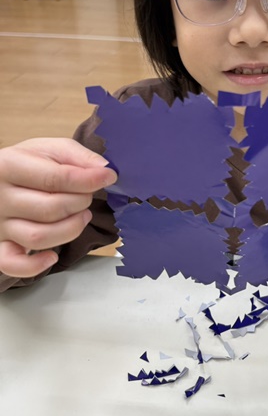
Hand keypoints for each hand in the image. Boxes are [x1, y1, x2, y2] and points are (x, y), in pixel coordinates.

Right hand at [0, 139, 117, 277]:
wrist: (0, 180)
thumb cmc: (28, 164)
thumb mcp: (51, 149)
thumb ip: (78, 156)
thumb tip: (104, 169)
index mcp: (8, 165)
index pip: (55, 178)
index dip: (88, 180)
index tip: (107, 177)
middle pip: (50, 208)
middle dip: (81, 203)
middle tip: (87, 196)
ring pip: (39, 236)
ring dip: (71, 229)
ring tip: (81, 216)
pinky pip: (13, 264)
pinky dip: (36, 266)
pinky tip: (53, 255)